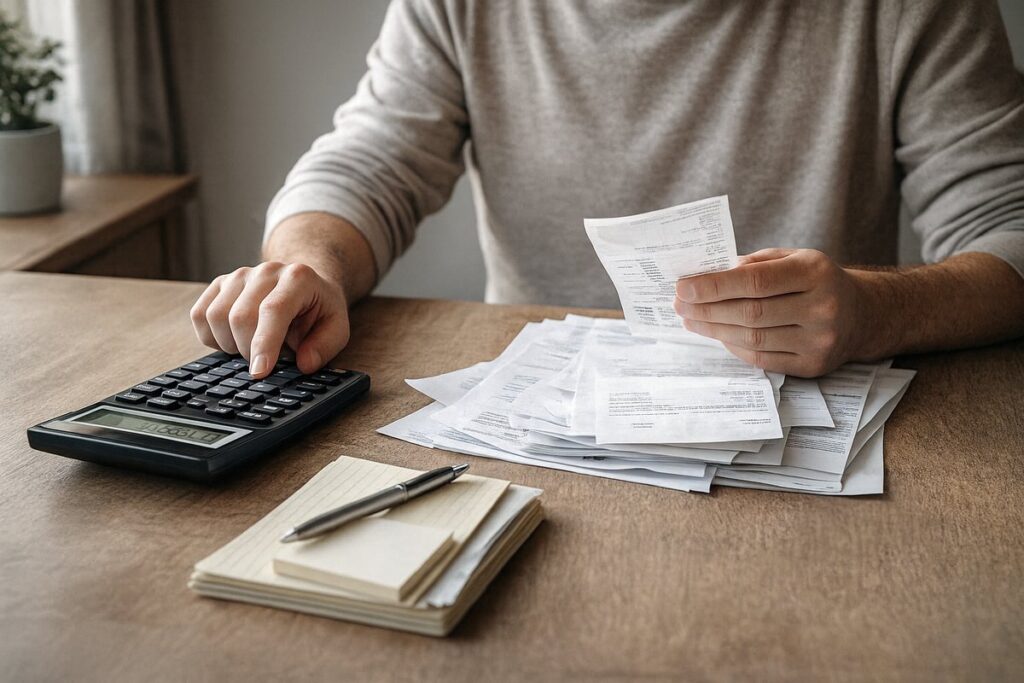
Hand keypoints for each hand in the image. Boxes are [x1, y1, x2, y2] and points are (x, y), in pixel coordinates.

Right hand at [190, 262, 350, 377]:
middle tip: (265, 362)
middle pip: (240, 317)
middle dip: (249, 351)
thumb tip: (304, 364)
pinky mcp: (219, 284)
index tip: (259, 372)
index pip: (273, 310)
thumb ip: (325, 346)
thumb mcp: (337, 328)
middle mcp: (265, 271)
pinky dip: (212, 337)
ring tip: (252, 348)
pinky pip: (199, 315)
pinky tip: (233, 340)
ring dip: (230, 345)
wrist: (304, 284)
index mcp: (298, 278)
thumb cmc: (318, 309)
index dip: (264, 344)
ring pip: (215, 316)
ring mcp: (239, 275)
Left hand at [673, 249, 868, 376]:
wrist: (863, 314)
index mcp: (815, 272)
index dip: (715, 286)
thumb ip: (753, 264)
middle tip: (679, 304)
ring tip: (691, 319)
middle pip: (751, 312)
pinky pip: (762, 358)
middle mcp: (822, 307)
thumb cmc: (817, 281)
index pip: (756, 281)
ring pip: (753, 338)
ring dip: (714, 329)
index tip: (683, 286)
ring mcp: (819, 340)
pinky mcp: (812, 366)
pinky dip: (734, 346)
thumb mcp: (793, 258)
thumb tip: (706, 275)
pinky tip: (717, 334)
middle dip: (707, 309)